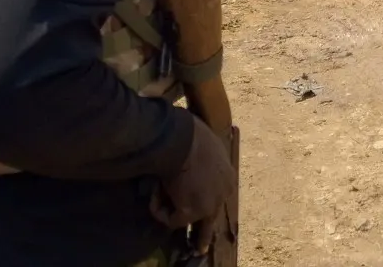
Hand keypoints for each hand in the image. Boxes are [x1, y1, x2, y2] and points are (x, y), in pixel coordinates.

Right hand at [151, 116, 235, 252]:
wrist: (183, 140)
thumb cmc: (191, 136)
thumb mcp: (205, 146)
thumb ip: (204, 160)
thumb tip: (194, 161)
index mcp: (229, 177)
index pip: (218, 197)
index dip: (206, 204)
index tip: (200, 214)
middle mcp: (224, 193)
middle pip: (211, 217)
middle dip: (203, 234)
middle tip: (200, 248)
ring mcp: (210, 204)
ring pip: (192, 223)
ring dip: (176, 221)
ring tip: (163, 218)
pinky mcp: (193, 212)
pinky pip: (171, 220)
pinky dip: (158, 209)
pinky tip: (153, 193)